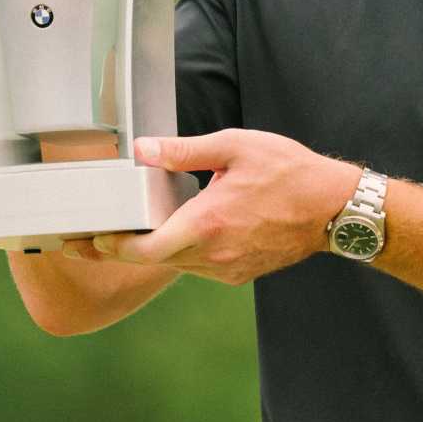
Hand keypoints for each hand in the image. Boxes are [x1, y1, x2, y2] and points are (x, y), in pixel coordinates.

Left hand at [92, 131, 358, 284]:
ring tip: (130, 232)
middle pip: (153, 259)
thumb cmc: (290, 173)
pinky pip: (200, 266)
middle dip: (120, 249)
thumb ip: (184, 151)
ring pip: (176, 264)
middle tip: (87, 242)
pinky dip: (183, 252)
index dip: (111, 246)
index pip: (143, 248)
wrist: (334, 208)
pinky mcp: (239, 274)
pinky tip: (180, 233)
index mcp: (207, 223)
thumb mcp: (235, 147)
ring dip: (154, 250)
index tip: (88, 240)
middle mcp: (214, 254)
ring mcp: (227, 269)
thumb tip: (143, 150)